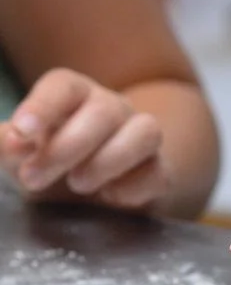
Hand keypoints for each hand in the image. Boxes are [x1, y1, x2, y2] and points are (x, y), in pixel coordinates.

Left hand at [0, 68, 167, 211]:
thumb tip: (12, 141)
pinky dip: (134, 187)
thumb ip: (9, 145)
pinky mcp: (160, 171)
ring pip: (146, 132)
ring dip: (109, 160)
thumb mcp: (21, 156)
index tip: (23, 131)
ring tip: (79, 185)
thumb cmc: (53, 164)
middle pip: (105, 111)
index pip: (64, 85)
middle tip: (34, 178)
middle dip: (66, 147)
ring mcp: (142, 139)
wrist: (96, 195)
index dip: (43, 105)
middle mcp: (114, 109)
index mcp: (75, 96)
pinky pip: (159, 172)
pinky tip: (110, 198)